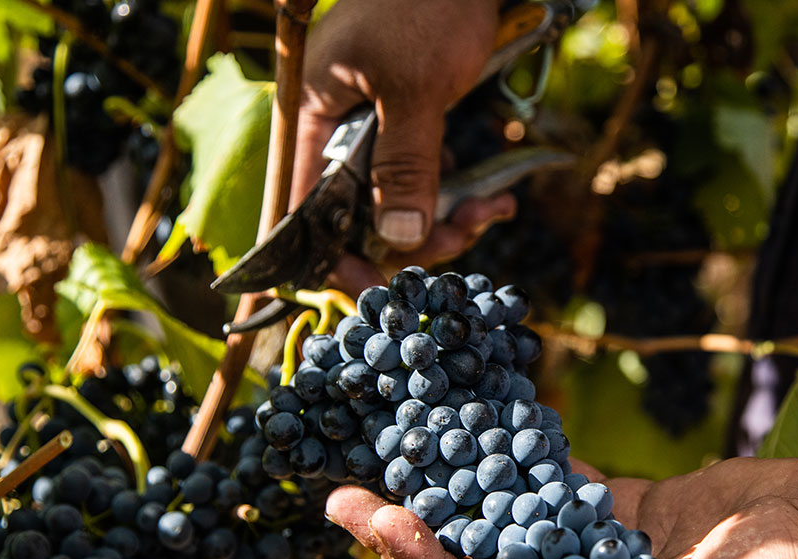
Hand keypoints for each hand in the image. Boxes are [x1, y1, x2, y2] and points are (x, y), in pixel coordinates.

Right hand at [295, 0, 511, 295]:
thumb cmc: (426, 7)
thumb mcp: (416, 90)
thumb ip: (406, 166)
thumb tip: (401, 239)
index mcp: (312, 118)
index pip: (303, 210)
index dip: (332, 258)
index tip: (373, 290)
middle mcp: (336, 130)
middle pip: (359, 216)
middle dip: (413, 239)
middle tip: (463, 237)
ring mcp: (374, 130)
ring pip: (400, 204)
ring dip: (446, 220)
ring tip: (492, 211)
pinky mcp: (410, 127)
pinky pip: (426, 180)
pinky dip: (458, 195)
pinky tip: (495, 199)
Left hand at [326, 457, 797, 558]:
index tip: (380, 521)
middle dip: (410, 533)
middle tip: (346, 490)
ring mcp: (584, 555)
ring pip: (498, 523)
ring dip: (445, 491)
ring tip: (386, 450)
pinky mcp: (609, 509)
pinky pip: (544, 481)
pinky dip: (506, 456)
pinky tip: (461, 423)